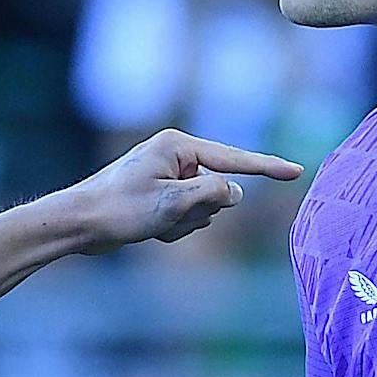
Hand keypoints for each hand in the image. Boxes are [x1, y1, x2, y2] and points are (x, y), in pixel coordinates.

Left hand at [68, 130, 302, 251]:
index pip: (234, 159)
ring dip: (184, 224)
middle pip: (218, 190)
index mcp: (179, 146)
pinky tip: (149, 230)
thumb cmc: (118, 210)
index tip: (297, 171)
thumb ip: (211, 195)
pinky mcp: (162, 195)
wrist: (79, 224)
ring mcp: (169, 176)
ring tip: (152, 223)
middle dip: (198, 211)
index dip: (267, 168)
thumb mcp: (171, 204)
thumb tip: (237, 193)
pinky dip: (174, 229)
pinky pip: (187, 218)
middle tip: (162, 217)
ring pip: (204, 209)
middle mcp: (176, 156)